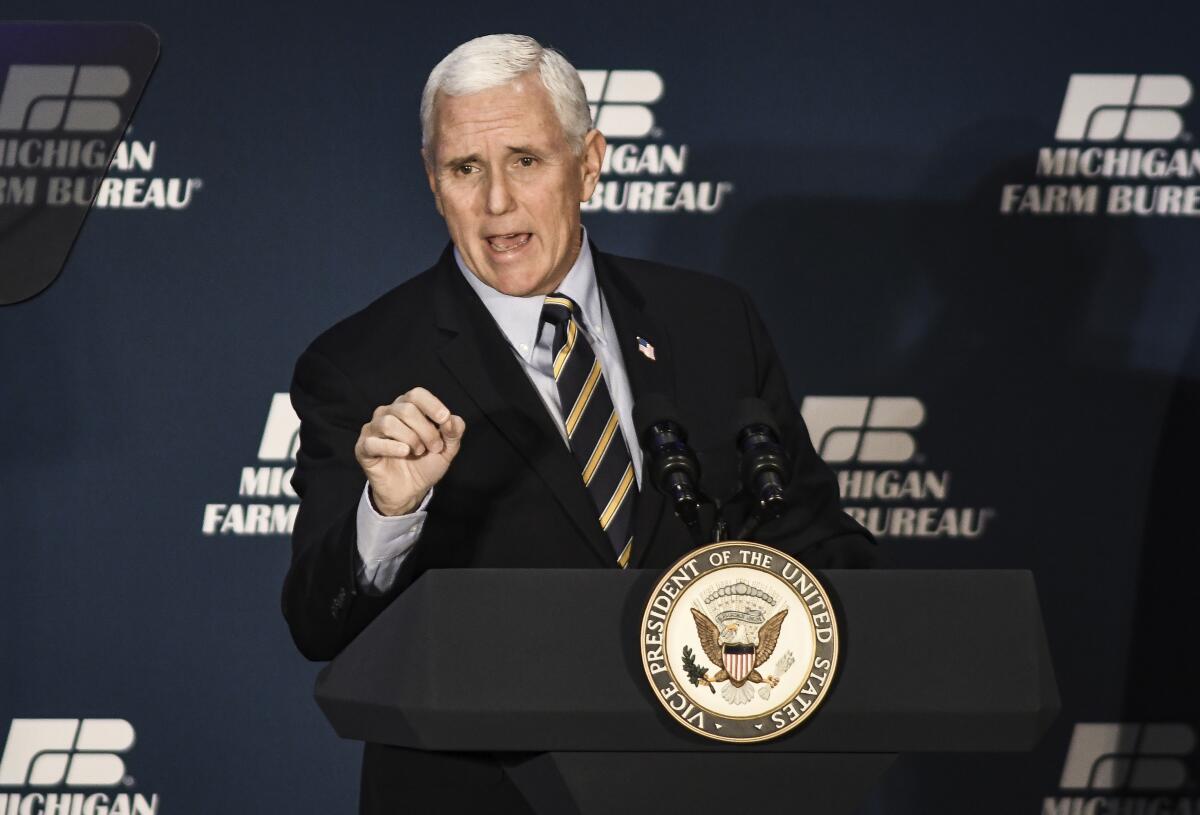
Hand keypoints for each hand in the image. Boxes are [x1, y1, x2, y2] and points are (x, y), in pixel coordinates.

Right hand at [354, 387, 465, 515]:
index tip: (444, 420)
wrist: (410, 491)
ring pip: (389, 423)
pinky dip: (392, 447)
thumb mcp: (446, 448)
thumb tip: (451, 420)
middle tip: (434, 447)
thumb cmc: (425, 464)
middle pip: (406, 409)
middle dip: (426, 430)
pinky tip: (404, 453)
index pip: (416, 394)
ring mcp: (373, 430)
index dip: (432, 405)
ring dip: (410, 439)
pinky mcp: (363, 448)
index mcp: (407, 407)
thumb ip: (453, 431)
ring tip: (418, 452)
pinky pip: (373, 442)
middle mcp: (387, 413)